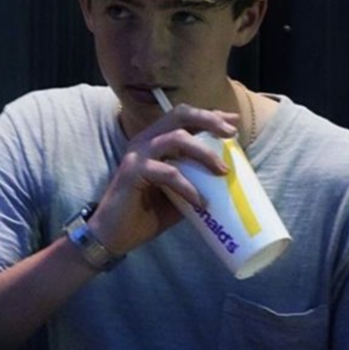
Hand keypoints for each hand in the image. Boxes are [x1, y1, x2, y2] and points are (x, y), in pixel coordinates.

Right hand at [87, 104, 239, 254]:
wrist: (114, 235)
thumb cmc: (146, 213)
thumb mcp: (178, 194)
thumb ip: (195, 180)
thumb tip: (228, 179)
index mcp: (155, 140)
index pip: (184, 117)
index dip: (210, 116)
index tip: (234, 123)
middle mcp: (145, 140)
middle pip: (180, 115)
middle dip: (209, 120)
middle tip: (231, 134)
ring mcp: (138, 154)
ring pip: (176, 138)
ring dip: (204, 153)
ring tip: (223, 171)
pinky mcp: (133, 171)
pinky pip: (168, 172)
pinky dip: (188, 186)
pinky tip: (201, 202)